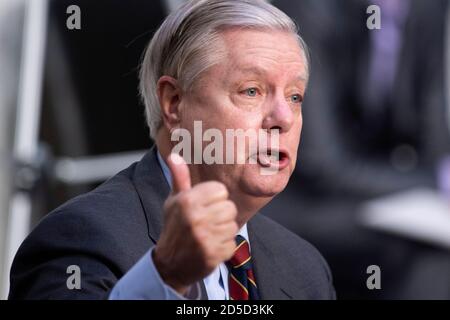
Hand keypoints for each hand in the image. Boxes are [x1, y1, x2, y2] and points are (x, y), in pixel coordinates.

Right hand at [153, 153, 237, 294]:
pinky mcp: (214, 254)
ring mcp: (205, 237)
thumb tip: (174, 156)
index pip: (220, 190)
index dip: (214, 199)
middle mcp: (196, 218)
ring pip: (233, 225)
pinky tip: (210, 247)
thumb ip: (179, 178)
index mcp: (187, 201)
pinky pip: (232, 243)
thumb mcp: (173, 201)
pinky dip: (224, 247)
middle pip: (229, 207)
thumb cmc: (174, 228)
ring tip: (208, 235)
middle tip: (206, 223)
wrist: (169, 264)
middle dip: (221, 216)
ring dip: (223, 231)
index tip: (204, 207)